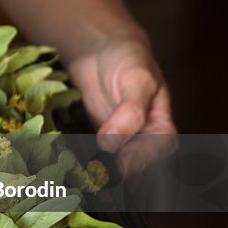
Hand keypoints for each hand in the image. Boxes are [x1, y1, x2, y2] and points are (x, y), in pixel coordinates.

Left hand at [67, 36, 176, 174]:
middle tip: (94, 177)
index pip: (155, 151)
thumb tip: (111, 143)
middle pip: (132, 166)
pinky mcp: (92, 140)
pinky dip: (78, 161)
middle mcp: (140, 140)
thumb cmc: (128, 61)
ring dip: (95, 172)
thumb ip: (130, 111)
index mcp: (160, 128)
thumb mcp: (136, 81)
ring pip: (109, 165)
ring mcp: (116, 142)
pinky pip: (87, 155)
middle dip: (114, 172)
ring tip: (80, 177)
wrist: (101, 50)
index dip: (139, 160)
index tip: (119, 164)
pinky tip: (66, 165)